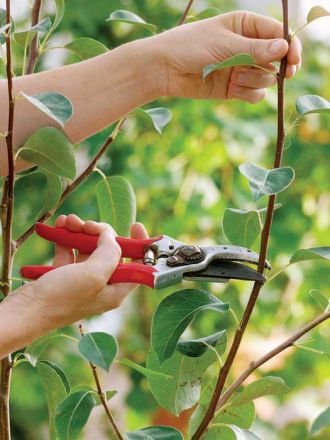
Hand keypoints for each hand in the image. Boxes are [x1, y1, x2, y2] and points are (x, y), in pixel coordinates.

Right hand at [14, 215, 148, 332]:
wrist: (26, 311)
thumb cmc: (61, 299)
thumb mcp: (93, 274)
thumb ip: (109, 253)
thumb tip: (110, 236)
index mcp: (116, 290)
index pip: (137, 265)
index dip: (139, 245)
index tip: (135, 225)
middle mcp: (102, 285)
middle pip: (110, 251)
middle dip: (100, 233)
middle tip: (88, 225)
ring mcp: (82, 280)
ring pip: (88, 248)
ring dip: (80, 231)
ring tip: (68, 221)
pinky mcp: (64, 274)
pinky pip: (70, 251)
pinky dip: (66, 238)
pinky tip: (59, 227)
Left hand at [153, 11, 301, 102]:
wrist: (165, 70)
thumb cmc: (190, 47)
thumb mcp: (224, 45)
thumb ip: (254, 49)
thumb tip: (284, 48)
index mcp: (245, 26)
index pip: (278, 34)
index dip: (290, 47)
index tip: (294, 60)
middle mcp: (247, 47)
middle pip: (277, 59)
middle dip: (278, 67)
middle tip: (282, 73)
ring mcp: (241, 68)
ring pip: (266, 78)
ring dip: (255, 80)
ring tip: (235, 78)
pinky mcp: (234, 88)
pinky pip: (254, 94)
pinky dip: (248, 93)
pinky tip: (234, 89)